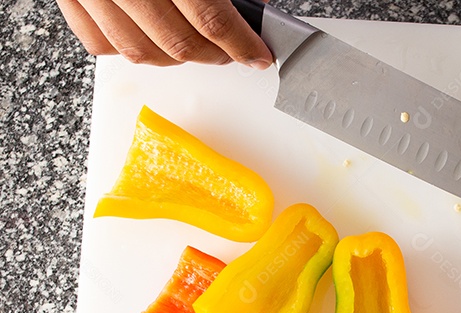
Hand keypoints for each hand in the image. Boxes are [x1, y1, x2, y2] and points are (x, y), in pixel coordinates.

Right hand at [57, 0, 272, 67]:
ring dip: (175, 57)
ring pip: (140, 51)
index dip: (241, 44)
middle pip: (178, 43)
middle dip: (214, 56)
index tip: (257, 55)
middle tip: (232, 51)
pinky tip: (151, 36)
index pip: (211, 20)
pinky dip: (130, 48)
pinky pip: (100, 41)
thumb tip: (254, 4)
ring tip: (197, 46)